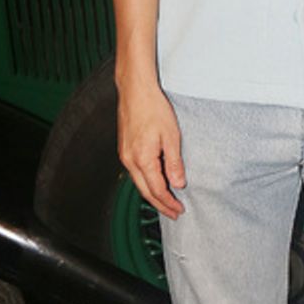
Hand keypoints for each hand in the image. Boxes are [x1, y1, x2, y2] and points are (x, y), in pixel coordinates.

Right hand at [117, 77, 185, 218]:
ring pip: (138, 183)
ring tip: (166, 202)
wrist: (136, 90)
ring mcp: (124, 154)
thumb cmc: (153, 108)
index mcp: (142, 158)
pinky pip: (135, 172)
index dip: (168, 203)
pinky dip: (145, 182)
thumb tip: (178, 184)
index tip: (179, 209)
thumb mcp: (171, 136)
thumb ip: (174, 163)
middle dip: (160, 205)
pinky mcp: (124, 149)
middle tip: (174, 213)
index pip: (157, 190)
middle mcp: (129, 160)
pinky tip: (154, 182)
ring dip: (152, 194)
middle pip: (145, 191)